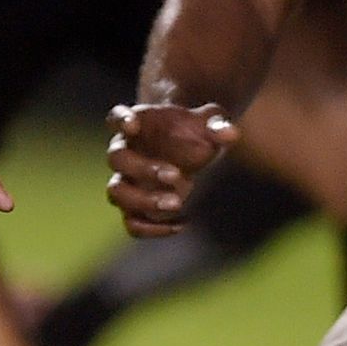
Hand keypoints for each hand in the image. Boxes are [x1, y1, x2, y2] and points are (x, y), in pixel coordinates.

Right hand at [105, 100, 237, 236]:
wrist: (189, 147)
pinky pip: (131, 223)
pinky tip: (183, 224)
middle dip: (144, 169)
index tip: (132, 125)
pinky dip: (152, 229)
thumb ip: (218, 125)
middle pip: (117, 158)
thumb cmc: (194, 130)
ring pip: (116, 192)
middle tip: (178, 176)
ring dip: (143, 200)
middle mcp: (125, 151)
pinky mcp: (135, 207)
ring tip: (178, 203)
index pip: (116, 117)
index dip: (120, 120)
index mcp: (138, 123)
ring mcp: (126, 180)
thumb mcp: (211, 121)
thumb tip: (230, 134)